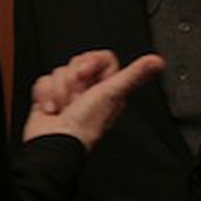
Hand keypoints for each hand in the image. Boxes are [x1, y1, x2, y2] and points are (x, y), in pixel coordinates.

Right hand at [23, 51, 163, 149]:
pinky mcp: (51, 97)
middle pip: (77, 62)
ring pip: (59, 71)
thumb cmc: (83, 126)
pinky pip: (44, 81)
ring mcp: (69, 93)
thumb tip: (156, 62)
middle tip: (78, 97)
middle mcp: (90, 90)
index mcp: (108, 87)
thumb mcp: (112, 94)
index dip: (91, 63)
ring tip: (66, 107)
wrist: (54, 143)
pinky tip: (53, 110)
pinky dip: (45, 96)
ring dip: (59, 91)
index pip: (101, 57)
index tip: (87, 75)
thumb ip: (133, 75)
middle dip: (73, 80)